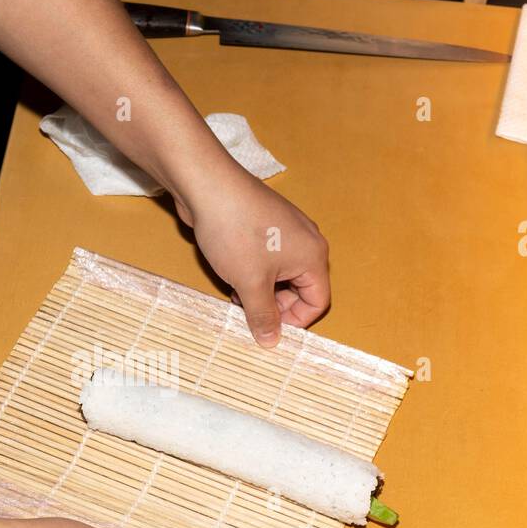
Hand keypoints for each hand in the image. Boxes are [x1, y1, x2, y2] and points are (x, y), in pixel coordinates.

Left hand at [174, 166, 329, 347]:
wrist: (208, 186)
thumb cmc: (235, 232)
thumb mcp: (250, 283)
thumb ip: (263, 315)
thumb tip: (271, 341)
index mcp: (313, 256)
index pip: (318, 302)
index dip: (295, 321)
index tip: (268, 329)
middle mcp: (306, 242)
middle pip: (300, 289)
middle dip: (275, 305)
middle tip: (247, 312)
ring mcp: (285, 231)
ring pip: (281, 275)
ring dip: (261, 291)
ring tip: (236, 295)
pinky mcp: (265, 224)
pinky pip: (267, 259)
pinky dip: (253, 273)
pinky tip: (231, 275)